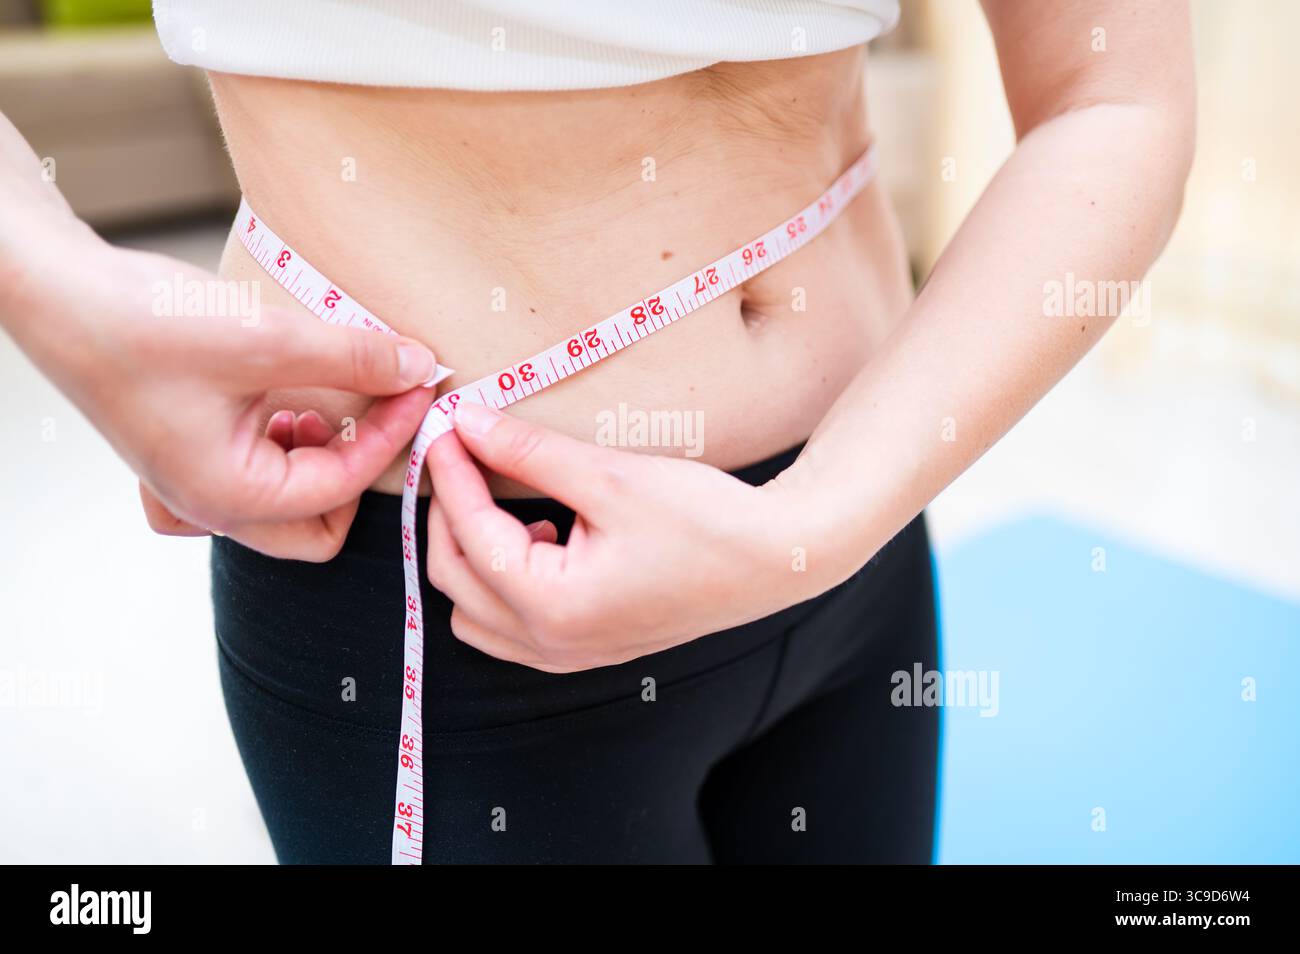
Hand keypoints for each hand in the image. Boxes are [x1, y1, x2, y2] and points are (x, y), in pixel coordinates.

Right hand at [1, 110, 439, 558]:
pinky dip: (291, 439)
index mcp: (229, 497)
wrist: (61, 290)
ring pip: (296, 499)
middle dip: (359, 472)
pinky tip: (285, 393)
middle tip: (375, 410)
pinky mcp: (198, 451)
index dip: (393, 433)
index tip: (422, 383)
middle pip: (322, 525)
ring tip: (324, 396)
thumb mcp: (267, 339)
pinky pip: (264, 468)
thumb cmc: (143, 324)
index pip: (344, 486)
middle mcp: (214, 503)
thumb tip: (420, 367)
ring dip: (326, 454)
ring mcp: (202, 481)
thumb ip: (353, 358)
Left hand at [425, 403, 840, 671]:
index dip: (451, 474)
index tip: (445, 427)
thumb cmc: (706, 520)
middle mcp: (553, 645)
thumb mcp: (610, 477)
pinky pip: (510, 627)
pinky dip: (503, 582)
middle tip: (463, 454)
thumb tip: (467, 423)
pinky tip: (544, 536)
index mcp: (554, 607)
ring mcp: (571, 655)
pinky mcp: (588, 649)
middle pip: (455, 578)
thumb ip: (529, 453)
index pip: (470, 534)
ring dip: (472, 556)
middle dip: (450, 513)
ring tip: (504, 503)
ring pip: (474, 613)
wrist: (776, 560)